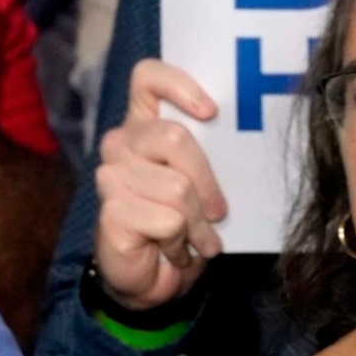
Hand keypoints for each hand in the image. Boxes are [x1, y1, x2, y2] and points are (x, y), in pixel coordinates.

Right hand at [93, 59, 227, 314]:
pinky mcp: (111, 209)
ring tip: (198, 240)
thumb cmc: (180, 223)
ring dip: (198, 224)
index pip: (148, 78)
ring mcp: (111, 175)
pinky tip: (175, 250)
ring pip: (177, 187)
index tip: (211, 112)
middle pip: (174, 138)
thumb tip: (244, 143)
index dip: (180, 86)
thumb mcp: (201, 183)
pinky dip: (182, 243)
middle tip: (219, 212)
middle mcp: (121, 142)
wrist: (152, 277)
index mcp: (144, 123)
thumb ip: (210, 155)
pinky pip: (168, 221)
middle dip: (207, 181)